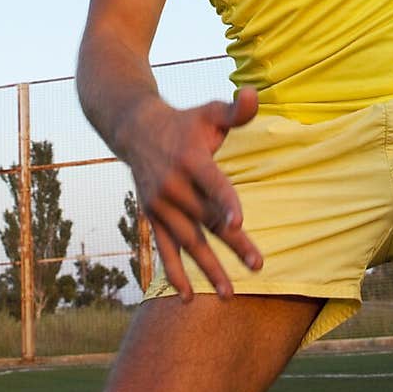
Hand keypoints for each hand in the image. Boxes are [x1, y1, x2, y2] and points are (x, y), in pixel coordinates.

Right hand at [126, 86, 262, 301]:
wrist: (134, 129)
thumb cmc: (184, 122)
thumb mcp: (209, 111)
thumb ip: (235, 110)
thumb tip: (252, 94)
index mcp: (191, 158)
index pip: (212, 183)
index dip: (225, 202)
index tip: (238, 223)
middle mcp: (173, 184)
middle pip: (206, 219)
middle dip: (232, 245)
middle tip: (258, 266)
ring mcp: (160, 204)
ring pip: (188, 240)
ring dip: (207, 268)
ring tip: (229, 294)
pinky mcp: (152, 217)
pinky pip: (165, 248)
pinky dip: (175, 273)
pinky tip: (188, 297)